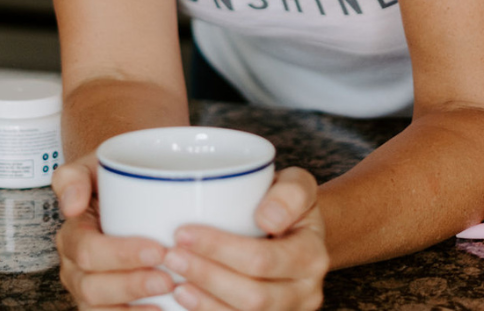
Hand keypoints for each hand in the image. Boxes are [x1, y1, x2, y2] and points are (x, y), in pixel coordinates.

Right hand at [54, 154, 175, 308]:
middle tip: (168, 278)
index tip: (157, 249)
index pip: (88, 251)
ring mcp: (88, 290)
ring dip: (135, 307)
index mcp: (72, 235)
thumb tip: (71, 206)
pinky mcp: (105, 304)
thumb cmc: (114, 180)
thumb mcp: (94, 166)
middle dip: (132, 285)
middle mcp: (74, 268)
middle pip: (93, 287)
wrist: (131, 191)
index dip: (121, 255)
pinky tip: (161, 310)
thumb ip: (74, 177)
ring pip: (101, 309)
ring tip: (169, 294)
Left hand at [161, 167, 328, 310]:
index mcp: (312, 256)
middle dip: (206, 277)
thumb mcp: (298, 184)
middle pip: (252, 297)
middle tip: (171, 256)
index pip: (262, 259)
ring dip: (204, 303)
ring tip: (175, 281)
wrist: (299, 232)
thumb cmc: (290, 204)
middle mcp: (305, 293)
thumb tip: (267, 217)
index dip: (219, 249)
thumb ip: (291, 193)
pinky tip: (187, 300)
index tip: (183, 232)